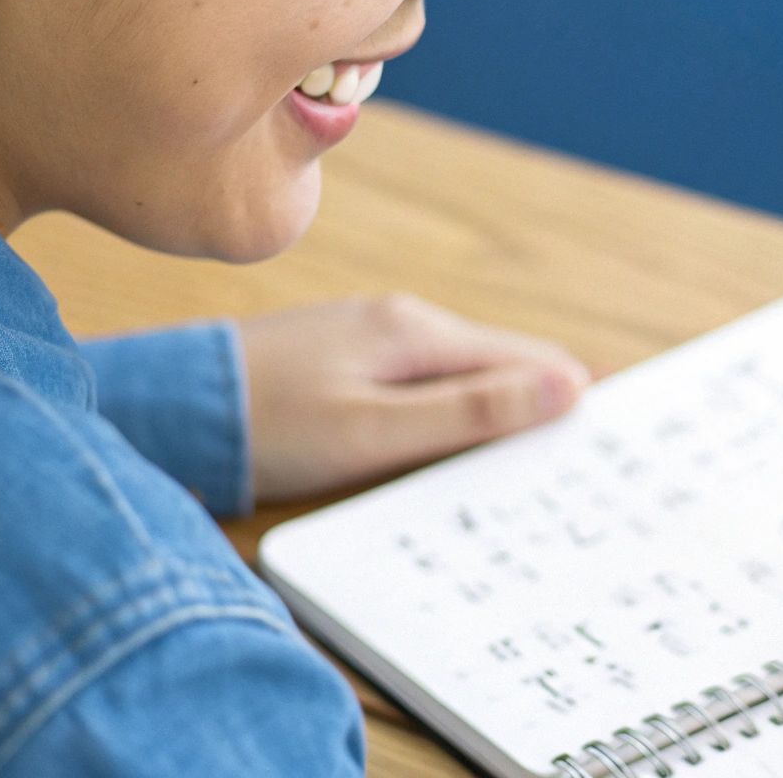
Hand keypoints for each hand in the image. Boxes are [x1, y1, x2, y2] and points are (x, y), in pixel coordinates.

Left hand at [236, 293, 591, 501]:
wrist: (168, 410)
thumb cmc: (268, 427)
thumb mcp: (375, 432)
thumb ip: (470, 413)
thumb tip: (566, 386)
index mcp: (418, 332)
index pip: (531, 359)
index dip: (575, 396)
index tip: (614, 437)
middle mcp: (403, 321)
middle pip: (503, 363)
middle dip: (543, 402)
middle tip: (584, 460)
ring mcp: (373, 335)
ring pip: (466, 374)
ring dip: (500, 410)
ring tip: (534, 459)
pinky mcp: (348, 357)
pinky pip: (427, 381)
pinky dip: (455, 411)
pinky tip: (458, 444)